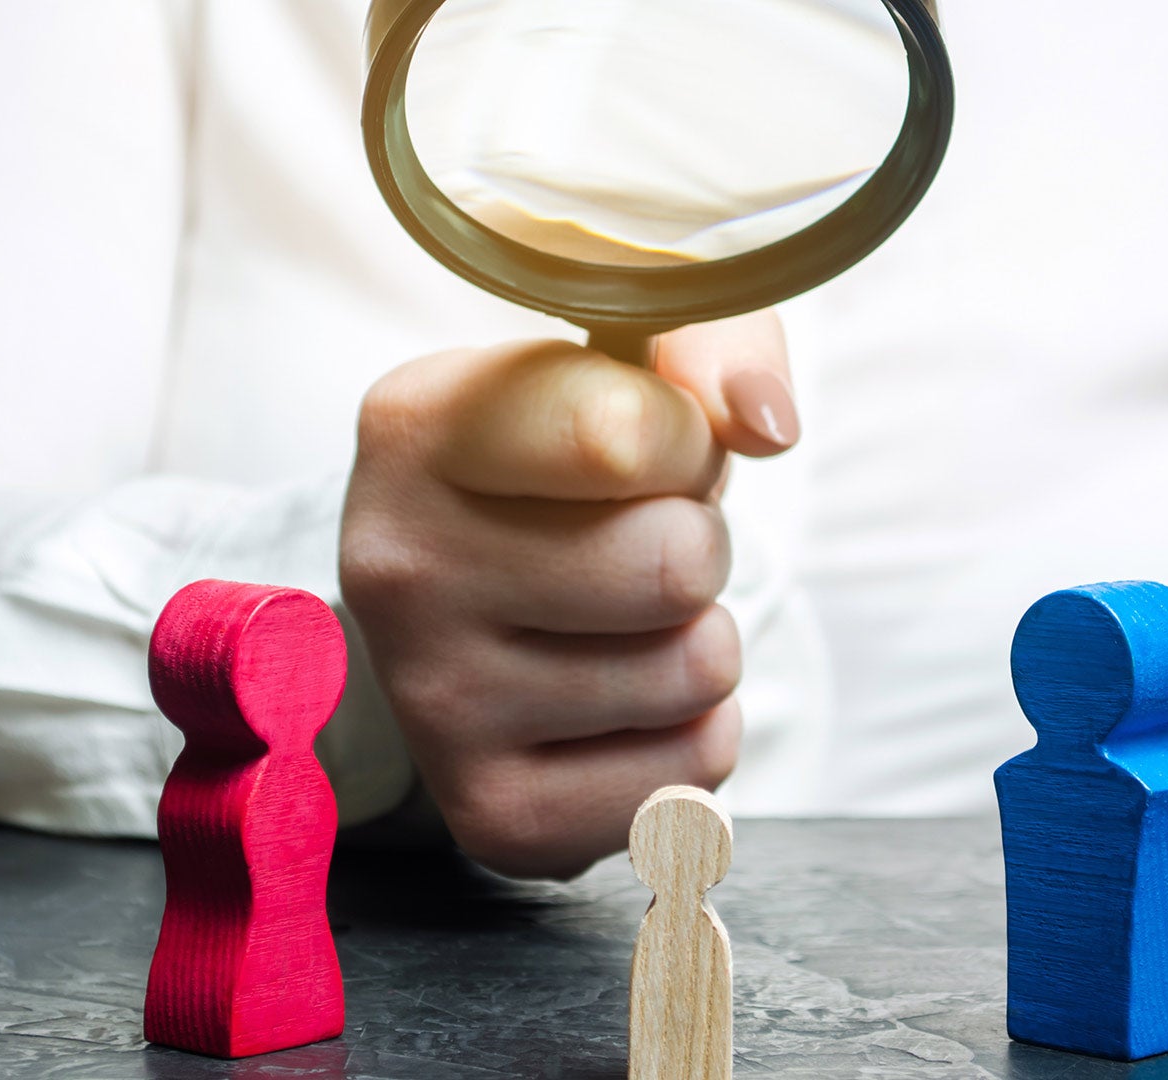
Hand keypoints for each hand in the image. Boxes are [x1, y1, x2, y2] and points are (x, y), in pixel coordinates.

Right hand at [340, 312, 798, 878]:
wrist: (463, 603)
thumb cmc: (565, 464)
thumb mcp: (620, 362)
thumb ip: (709, 341)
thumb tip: (769, 422)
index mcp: (415, 427)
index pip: (632, 433)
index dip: (688, 438)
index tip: (644, 444)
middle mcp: (398, 568)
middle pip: (677, 564)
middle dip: (699, 544)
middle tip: (634, 542)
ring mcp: (435, 704)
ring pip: (698, 669)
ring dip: (700, 638)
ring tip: (623, 620)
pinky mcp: (495, 815)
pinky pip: (694, 776)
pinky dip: (692, 736)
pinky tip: (622, 703)